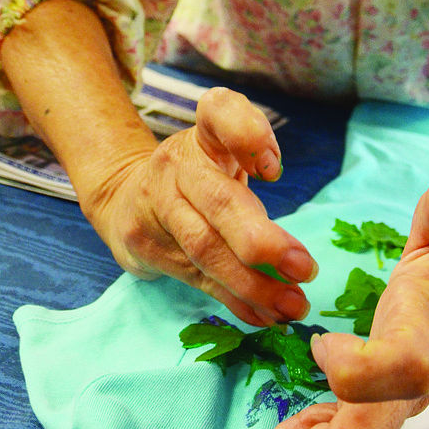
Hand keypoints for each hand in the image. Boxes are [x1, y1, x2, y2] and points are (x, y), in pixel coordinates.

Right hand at [87, 86, 317, 326]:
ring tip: (293, 304)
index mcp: (203, 133)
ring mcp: (155, 205)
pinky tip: (264, 316)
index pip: (220, 112)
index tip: (274, 170)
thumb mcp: (224, 151)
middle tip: (305, 268)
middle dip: (262, 239)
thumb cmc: (196, 175)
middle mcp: (175, 164)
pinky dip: (235, 301)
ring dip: (254, 284)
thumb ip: (260, 177)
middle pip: (218, 200)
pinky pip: (197, 278)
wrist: (124, 196)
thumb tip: (293, 235)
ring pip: (206, 249)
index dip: (249, 135)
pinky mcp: (145, 246)